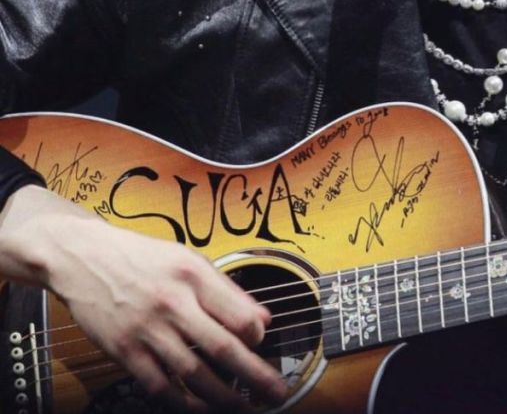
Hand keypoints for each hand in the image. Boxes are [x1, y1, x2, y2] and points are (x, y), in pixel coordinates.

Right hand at [1, 186, 286, 411]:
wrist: (83, 257)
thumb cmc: (139, 256)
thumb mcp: (187, 258)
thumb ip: (225, 289)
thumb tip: (262, 318)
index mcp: (193, 274)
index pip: (238, 312)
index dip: (258, 335)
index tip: (265, 343)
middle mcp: (173, 302)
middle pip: (222, 348)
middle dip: (254, 375)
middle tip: (275, 392)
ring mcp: (147, 330)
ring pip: (194, 374)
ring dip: (223, 397)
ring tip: (243, 406)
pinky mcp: (124, 351)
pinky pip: (159, 386)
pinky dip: (182, 403)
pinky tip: (199, 408)